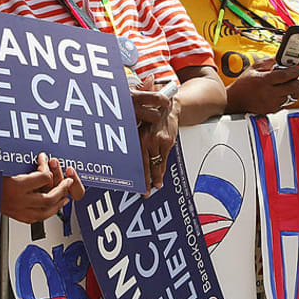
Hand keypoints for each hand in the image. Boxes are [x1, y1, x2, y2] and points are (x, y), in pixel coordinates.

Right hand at [2, 153, 78, 222]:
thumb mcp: (2, 165)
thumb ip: (22, 163)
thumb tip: (41, 159)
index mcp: (15, 186)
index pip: (43, 177)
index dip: (46, 165)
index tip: (44, 158)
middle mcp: (18, 201)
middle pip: (49, 197)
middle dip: (62, 188)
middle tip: (67, 180)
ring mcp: (18, 211)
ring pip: (47, 211)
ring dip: (59, 202)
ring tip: (65, 194)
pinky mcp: (17, 217)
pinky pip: (38, 218)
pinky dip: (49, 211)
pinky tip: (53, 205)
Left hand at [130, 78, 179, 192]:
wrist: (168, 107)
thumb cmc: (152, 119)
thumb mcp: (140, 128)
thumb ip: (137, 143)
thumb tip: (130, 160)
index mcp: (135, 136)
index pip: (133, 159)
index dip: (133, 173)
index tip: (132, 184)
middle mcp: (144, 138)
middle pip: (144, 164)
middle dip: (145, 180)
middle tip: (145, 192)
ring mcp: (156, 141)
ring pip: (156, 164)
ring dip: (156, 177)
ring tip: (155, 186)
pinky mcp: (167, 141)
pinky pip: (164, 159)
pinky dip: (162, 168)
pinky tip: (161, 176)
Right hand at [224, 57, 298, 114]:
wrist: (234, 101)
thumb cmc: (242, 85)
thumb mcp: (253, 68)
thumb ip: (268, 62)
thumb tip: (280, 58)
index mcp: (264, 80)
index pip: (286, 74)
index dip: (297, 70)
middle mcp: (269, 93)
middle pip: (293, 86)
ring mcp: (271, 103)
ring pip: (292, 96)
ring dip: (294, 89)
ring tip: (291, 84)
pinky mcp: (272, 110)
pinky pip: (286, 103)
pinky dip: (287, 96)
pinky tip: (282, 92)